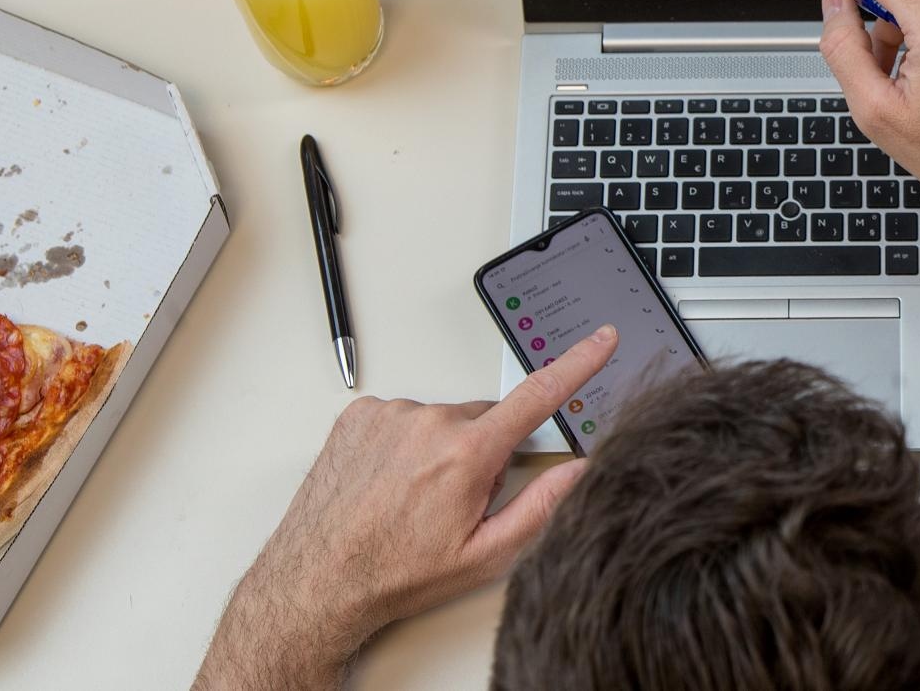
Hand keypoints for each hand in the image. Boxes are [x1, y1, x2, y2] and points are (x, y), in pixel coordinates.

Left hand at [193, 325, 618, 689]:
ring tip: (412, 494)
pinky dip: (405, 442)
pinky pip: (404, 416)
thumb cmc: (396, 572)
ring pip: (442, 419)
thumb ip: (541, 506)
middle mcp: (430, 422)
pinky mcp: (361, 412)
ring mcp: (391, 413)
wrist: (318, 579)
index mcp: (467, 454)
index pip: (538, 396)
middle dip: (483, 450)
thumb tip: (579, 471)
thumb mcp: (484, 554)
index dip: (577, 363)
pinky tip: (390, 479)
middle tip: (456, 498)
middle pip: (485, 418)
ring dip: (440, 447)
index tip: (601, 339)